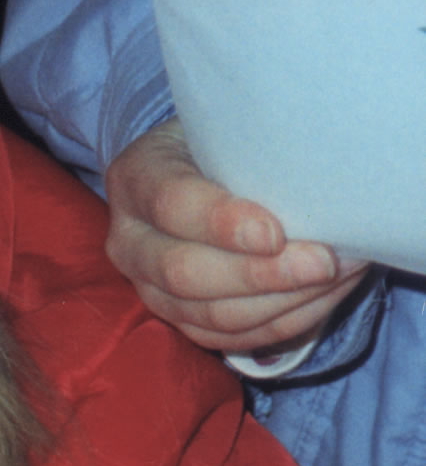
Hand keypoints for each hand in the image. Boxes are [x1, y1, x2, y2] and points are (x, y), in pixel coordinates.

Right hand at [103, 118, 367, 352]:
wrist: (201, 169)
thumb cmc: (225, 140)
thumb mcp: (229, 126)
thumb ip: (253, 150)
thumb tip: (314, 183)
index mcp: (136, 178)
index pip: (172, 206)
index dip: (222, 223)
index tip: (276, 233)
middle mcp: (128, 240)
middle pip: (183, 273)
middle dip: (259, 274)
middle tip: (322, 263)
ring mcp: (146, 287)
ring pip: (208, 315)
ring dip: (280, 303)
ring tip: (336, 277)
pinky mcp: (175, 318)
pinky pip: (227, 338)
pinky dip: (280, 323)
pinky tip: (322, 298)